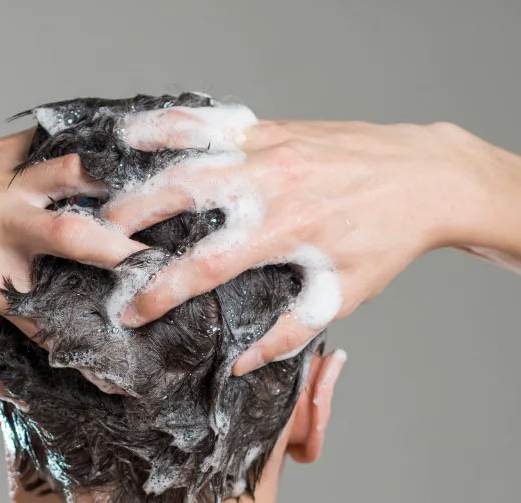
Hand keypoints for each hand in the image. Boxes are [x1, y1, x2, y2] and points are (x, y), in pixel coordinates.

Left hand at [0, 133, 144, 396]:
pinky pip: (51, 145)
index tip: (120, 368)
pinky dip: (89, 153)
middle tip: (164, 275)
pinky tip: (124, 164)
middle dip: (124, 260)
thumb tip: (15, 396)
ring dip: (117, 195)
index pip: (46, 315)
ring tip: (160, 211)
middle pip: (74, 239)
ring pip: (71, 180)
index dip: (87, 346)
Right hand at [102, 115, 492, 373]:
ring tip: (96, 187)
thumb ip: (287, 332)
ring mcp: (269, 147)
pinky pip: (210, 121)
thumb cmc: (386, 241)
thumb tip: (238, 362)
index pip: (205, 266)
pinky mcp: (272, 126)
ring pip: (188, 150)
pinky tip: (135, 132)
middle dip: (129, 222)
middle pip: (181, 197)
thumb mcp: (342, 296)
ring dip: (138, 169)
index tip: (128, 312)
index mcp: (285, 230)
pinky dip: (170, 125)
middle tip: (92, 244)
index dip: (160, 291)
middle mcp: (271, 183)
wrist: (428, 177)